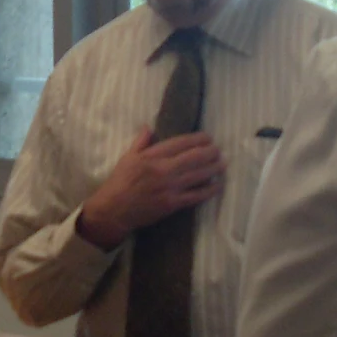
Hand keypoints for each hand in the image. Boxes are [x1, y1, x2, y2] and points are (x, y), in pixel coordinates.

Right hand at [76, 127, 224, 248]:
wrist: (114, 209)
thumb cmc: (120, 182)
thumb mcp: (127, 157)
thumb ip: (141, 142)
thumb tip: (148, 127)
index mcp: (153, 156)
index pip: (180, 143)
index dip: (197, 139)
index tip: (207, 137)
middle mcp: (163, 170)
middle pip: (193, 157)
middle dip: (209, 152)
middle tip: (218, 150)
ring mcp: (170, 187)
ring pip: (198, 175)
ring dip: (213, 168)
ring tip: (223, 163)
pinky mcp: (172, 204)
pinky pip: (195, 196)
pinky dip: (209, 190)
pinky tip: (218, 186)